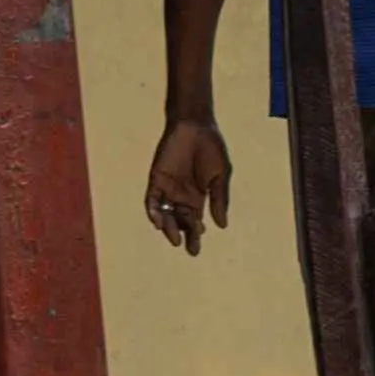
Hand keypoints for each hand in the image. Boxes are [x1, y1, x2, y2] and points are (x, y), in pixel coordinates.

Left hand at [146, 116, 231, 253]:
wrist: (195, 125)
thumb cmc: (211, 148)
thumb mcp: (220, 176)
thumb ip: (219, 199)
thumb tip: (222, 225)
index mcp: (197, 197)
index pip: (194, 221)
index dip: (195, 235)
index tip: (195, 249)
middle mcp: (181, 196)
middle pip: (180, 221)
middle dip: (184, 235)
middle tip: (188, 247)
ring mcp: (168, 188)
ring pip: (165, 214)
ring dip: (168, 227)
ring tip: (174, 238)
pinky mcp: (156, 179)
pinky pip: (152, 200)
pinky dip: (154, 212)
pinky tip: (159, 221)